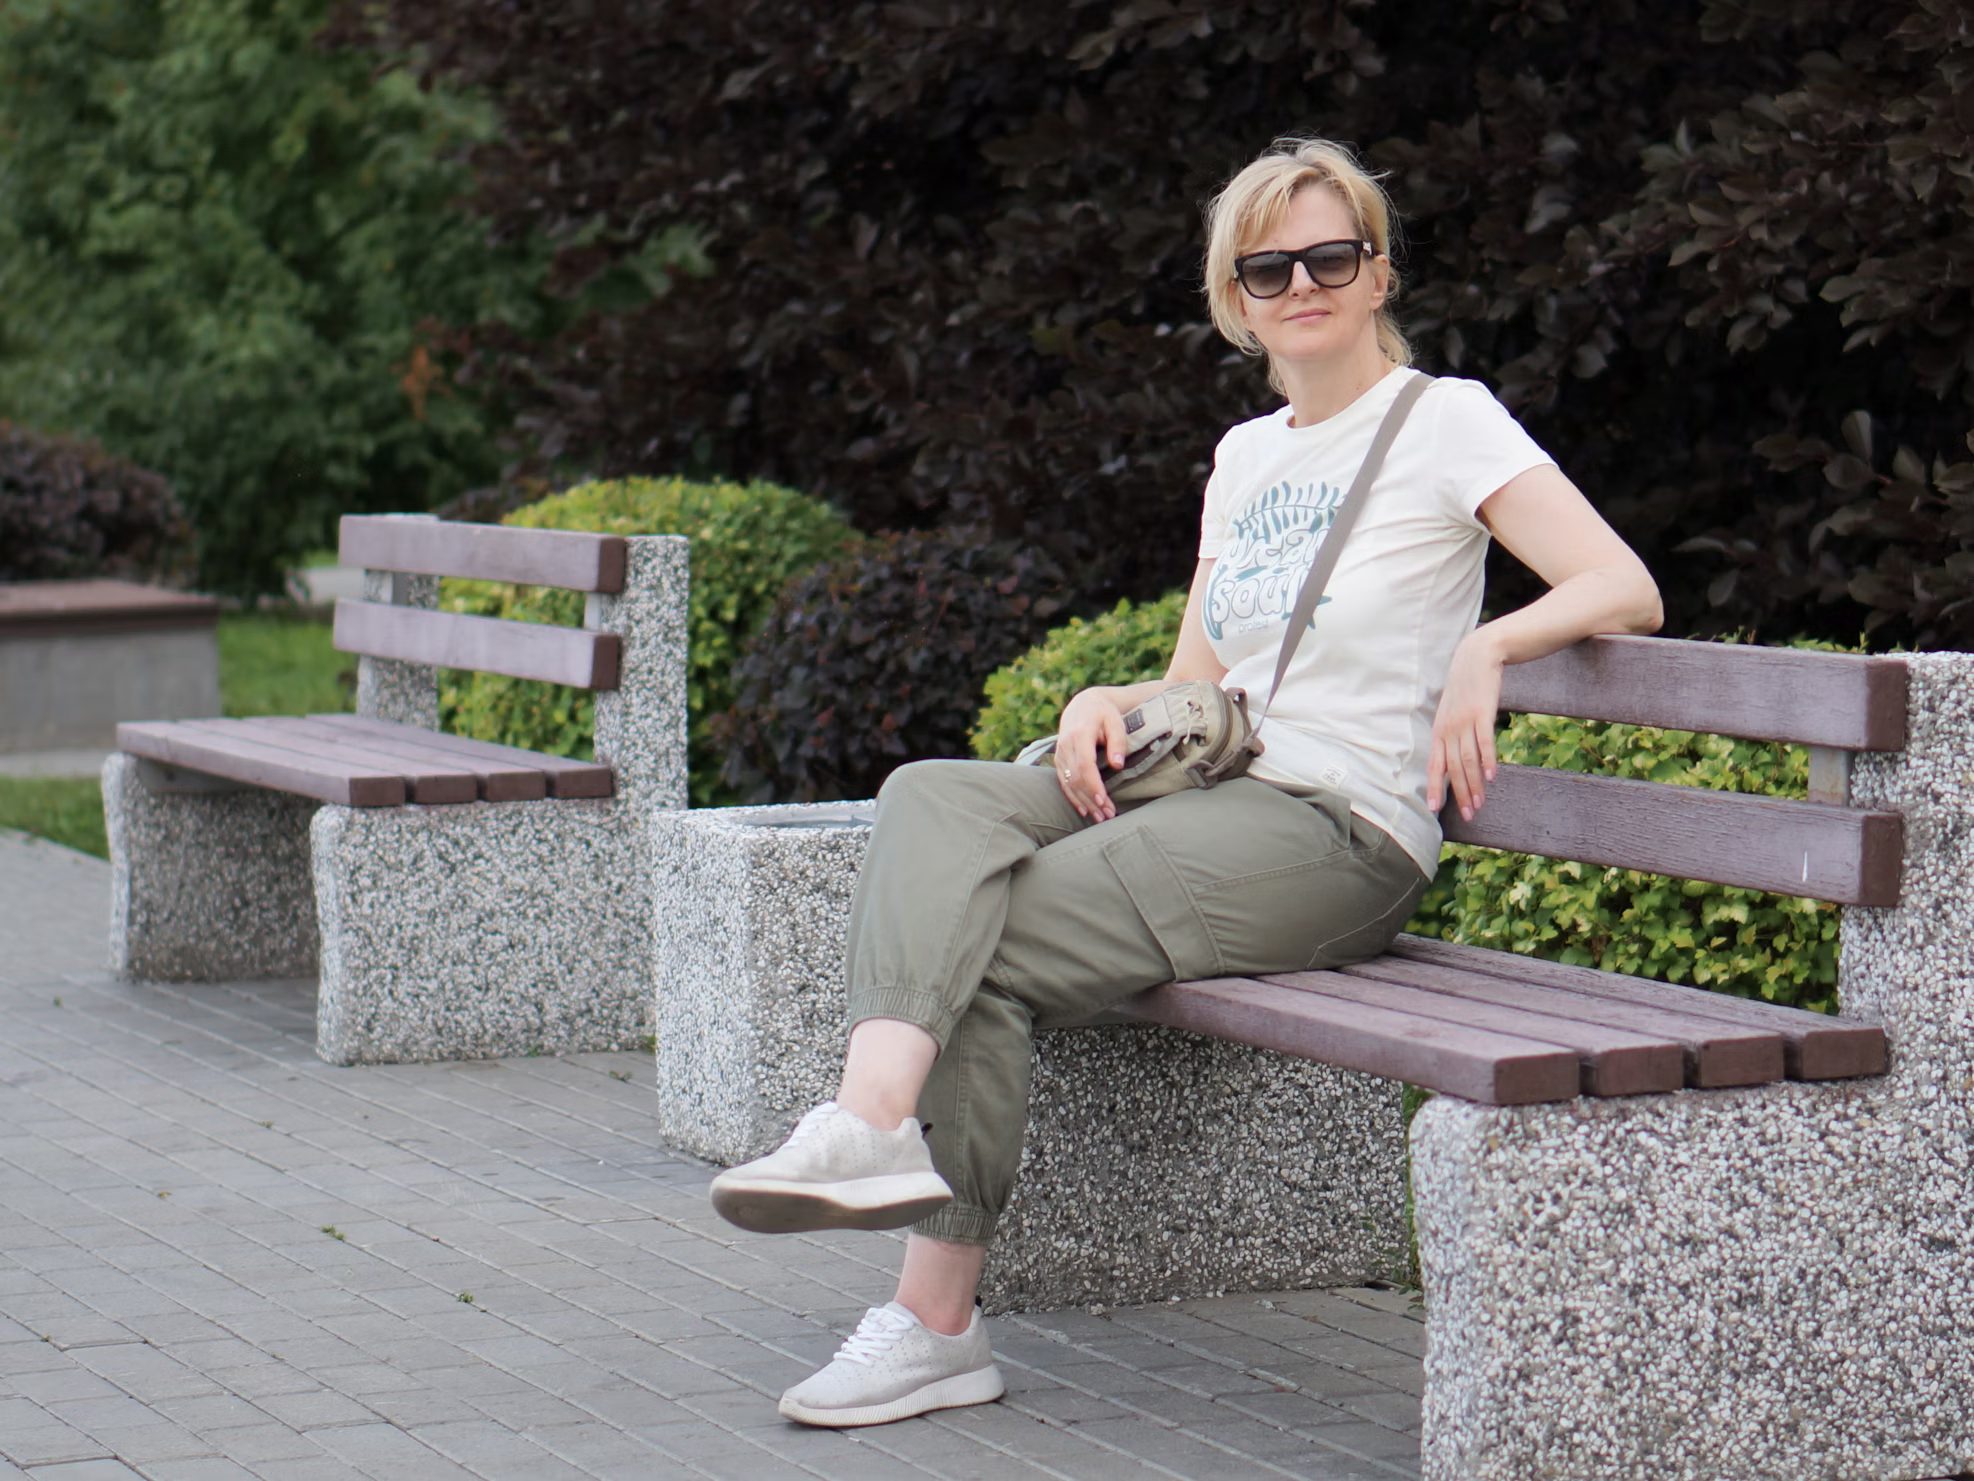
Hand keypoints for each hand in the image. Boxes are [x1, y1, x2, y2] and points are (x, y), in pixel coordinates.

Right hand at [1054, 688, 1129, 820]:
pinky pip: (1063, 782)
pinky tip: (1084, 810)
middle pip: (1076, 778)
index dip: (1093, 785)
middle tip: (1107, 815)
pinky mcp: (1058, 760)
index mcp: (1080, 733)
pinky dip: (1073, 798)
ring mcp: (1060, 753)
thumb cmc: (1104, 714)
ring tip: (1100, 818)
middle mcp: (1066, 745)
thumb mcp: (1115, 722)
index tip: (1103, 801)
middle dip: (1091, 799)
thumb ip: (1117, 742)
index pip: (1084, 764)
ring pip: (1069, 783)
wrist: (1083, 705)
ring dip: (1084, 802)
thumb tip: (1117, 765)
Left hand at [1427, 632, 1503, 823]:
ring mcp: (1464, 721)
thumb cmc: (1466, 688)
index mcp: (1439, 730)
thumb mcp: (1452, 711)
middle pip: (1452, 768)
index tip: (1434, 810)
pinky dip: (1487, 761)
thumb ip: (1451, 733)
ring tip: (1480, 803)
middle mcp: (1448, 728)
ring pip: (1467, 760)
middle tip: (1469, 815)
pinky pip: (1484, 741)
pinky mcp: (1482, 712)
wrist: (1477, 655)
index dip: (1435, 787)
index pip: (1434, 765)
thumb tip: (1453, 757)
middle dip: (1460, 794)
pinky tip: (1492, 777)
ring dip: (1474, 784)